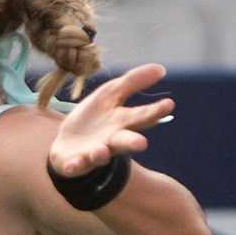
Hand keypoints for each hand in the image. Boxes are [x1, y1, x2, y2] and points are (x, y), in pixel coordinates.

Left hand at [48, 63, 173, 180]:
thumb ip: (133, 82)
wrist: (66, 143)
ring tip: (102, 150)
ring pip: (100, 155)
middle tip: (141, 144)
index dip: (155, 112)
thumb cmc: (94, 119)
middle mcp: (111, 140)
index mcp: (122, 122)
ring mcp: (93, 153)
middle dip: (132, 142)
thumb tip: (161, 69)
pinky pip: (75, 165)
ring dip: (101, 154)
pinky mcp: (75, 163)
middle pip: (124, 141)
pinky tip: (73, 164)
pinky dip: (75, 166)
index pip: (141, 116)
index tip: (169, 104)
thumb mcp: (110, 94)